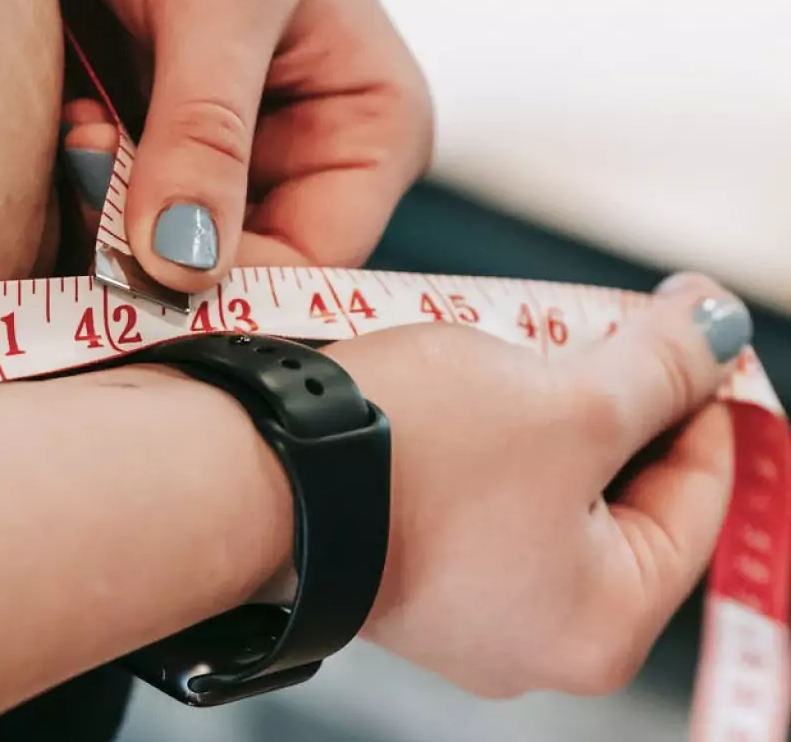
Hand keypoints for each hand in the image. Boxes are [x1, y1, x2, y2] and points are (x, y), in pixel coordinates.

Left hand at [64, 0, 431, 291]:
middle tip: (95, 170)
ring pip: (169, 251)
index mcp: (369, 130)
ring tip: (83, 127)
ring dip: (111, 212)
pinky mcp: (159, 150)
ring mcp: (228, 161)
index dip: (233, 286)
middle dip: (158, 244)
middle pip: (238, 268)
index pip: (316, 261)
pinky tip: (74, 120)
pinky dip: (86, 187)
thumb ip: (206, 129)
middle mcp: (306, 160)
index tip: (144, 274)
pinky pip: (120, 215)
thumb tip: (185, 266)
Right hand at [325, 273, 752, 697]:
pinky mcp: (401, 567)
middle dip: (613, 401)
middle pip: (616, 495)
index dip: (702, 401)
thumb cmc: (402, 462)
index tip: (692, 337)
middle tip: (602, 328)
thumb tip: (716, 332)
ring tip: (522, 346)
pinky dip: (482, 438)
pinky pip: (474, 497)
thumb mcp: (567, 400)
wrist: (248, 471)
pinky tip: (462, 386)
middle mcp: (532, 636)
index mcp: (601, 624)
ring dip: (543, 412)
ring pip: (539, 490)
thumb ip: (661, 366)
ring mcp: (459, 607)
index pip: (699, 499)